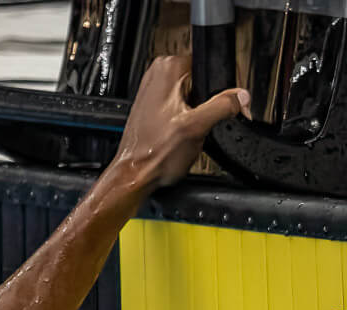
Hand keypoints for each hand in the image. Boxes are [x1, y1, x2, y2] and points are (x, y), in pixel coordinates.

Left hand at [114, 55, 250, 190]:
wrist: (134, 174)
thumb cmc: (155, 153)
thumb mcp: (197, 127)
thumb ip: (223, 106)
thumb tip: (242, 96)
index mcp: (168, 68)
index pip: (209, 67)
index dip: (218, 91)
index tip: (217, 109)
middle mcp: (158, 74)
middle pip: (202, 82)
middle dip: (207, 104)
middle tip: (196, 124)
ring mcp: (154, 90)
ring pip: (193, 95)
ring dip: (197, 113)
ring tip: (184, 130)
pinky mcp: (153, 106)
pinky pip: (182, 106)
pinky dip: (186, 118)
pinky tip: (178, 132)